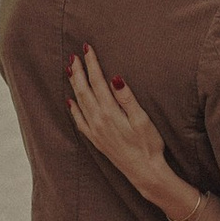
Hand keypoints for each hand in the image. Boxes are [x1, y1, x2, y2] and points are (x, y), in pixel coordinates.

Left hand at [67, 45, 198, 220]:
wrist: (144, 172)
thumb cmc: (148, 145)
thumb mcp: (141, 119)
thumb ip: (126, 98)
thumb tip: (114, 77)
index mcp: (110, 112)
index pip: (98, 81)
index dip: (92, 64)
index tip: (87, 48)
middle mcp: (98, 120)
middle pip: (84, 90)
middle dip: (79, 71)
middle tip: (74, 55)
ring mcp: (95, 131)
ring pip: (79, 103)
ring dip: (74, 85)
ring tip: (70, 70)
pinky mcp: (96, 140)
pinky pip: (79, 121)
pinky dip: (73, 109)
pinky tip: (70, 102)